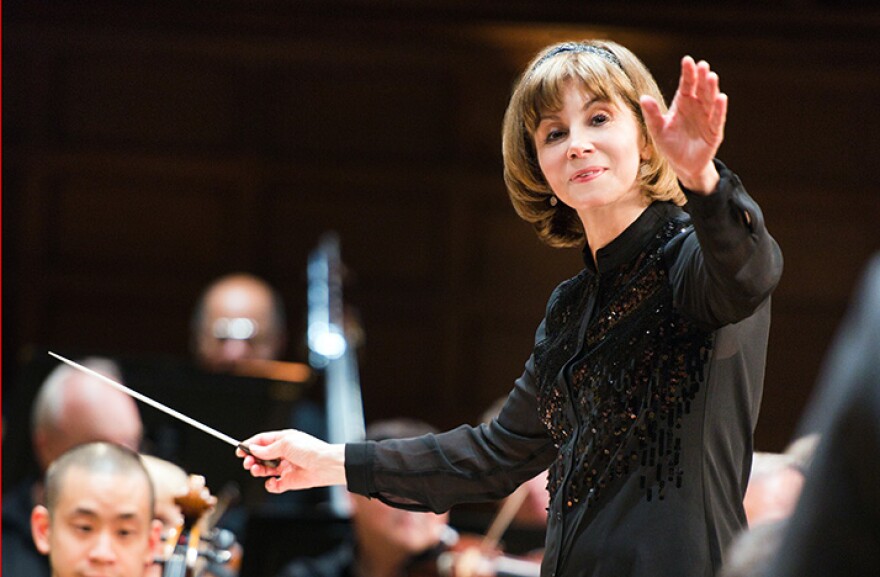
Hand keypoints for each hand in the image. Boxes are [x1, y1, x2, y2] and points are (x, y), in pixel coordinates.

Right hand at [235, 429, 346, 492]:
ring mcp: (285, 467)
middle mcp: (282, 454)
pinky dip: (270, 484)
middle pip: (260, 456)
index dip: (249, 445)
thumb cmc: (310, 450)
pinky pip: (273, 485)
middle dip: (251, 459)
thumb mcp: (286, 444)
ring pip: (264, 470)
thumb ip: (267, 448)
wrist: (325, 465)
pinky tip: (273, 481)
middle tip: (247, 462)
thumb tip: (253, 449)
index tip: (239, 450)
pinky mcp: (288, 481)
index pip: (261, 441)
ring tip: (256, 469)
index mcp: (282, 441)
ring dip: (257, 470)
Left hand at [640, 56, 726, 193]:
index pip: (686, 85)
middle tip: (702, 65)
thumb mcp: (658, 131)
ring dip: (712, 89)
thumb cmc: (670, 145)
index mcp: (682, 104)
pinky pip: (717, 118)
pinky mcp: (715, 132)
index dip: (687, 73)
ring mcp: (707, 118)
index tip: (687, 60)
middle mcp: (697, 107)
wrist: (683, 165)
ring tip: (712, 77)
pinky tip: (721, 98)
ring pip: (710, 100)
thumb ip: (652, 115)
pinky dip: (719, 109)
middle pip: (700, 89)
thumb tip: (643, 98)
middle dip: (701, 77)